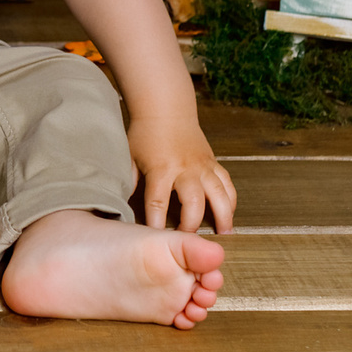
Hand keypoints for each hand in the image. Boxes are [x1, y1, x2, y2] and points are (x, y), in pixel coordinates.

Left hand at [129, 116, 236, 233]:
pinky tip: (230, 213)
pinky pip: (227, 183)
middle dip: (192, 224)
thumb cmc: (145, 135)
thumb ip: (129, 183)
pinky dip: (231, 199)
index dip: (156, 224)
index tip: (156, 240)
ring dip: (223, 215)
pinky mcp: (213, 162)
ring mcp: (202, 165)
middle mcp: (185, 168)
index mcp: (161, 169)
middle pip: (193, 202)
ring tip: (224, 234)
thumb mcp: (130, 158)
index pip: (157, 202)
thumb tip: (120, 208)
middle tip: (189, 242)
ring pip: (219, 193)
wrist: (165, 109)